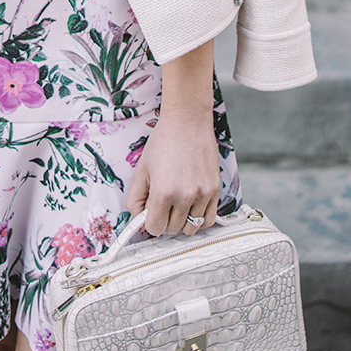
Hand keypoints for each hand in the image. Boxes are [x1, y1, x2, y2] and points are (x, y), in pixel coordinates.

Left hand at [123, 109, 220, 236]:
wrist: (187, 121)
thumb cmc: (164, 141)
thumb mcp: (141, 169)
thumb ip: (135, 197)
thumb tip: (138, 217)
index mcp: (163, 192)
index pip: (154, 228)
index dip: (149, 222)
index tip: (149, 213)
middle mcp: (185, 196)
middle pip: (172, 230)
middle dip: (164, 220)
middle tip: (161, 204)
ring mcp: (202, 194)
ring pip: (191, 227)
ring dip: (181, 221)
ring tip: (176, 205)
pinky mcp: (215, 190)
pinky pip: (208, 219)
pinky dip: (199, 219)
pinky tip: (191, 207)